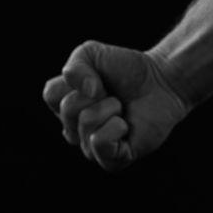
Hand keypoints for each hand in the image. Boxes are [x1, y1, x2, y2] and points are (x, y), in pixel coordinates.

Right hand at [43, 40, 190, 173]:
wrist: (161, 80)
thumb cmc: (126, 69)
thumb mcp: (92, 53)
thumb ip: (75, 66)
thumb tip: (86, 92)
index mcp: (65, 107)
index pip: (51, 95)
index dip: (76, 79)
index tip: (96, 77)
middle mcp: (75, 130)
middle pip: (68, 109)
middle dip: (96, 93)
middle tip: (113, 93)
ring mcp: (92, 147)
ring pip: (85, 125)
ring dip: (109, 107)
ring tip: (122, 107)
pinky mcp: (113, 159)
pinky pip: (100, 145)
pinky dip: (114, 128)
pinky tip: (125, 125)